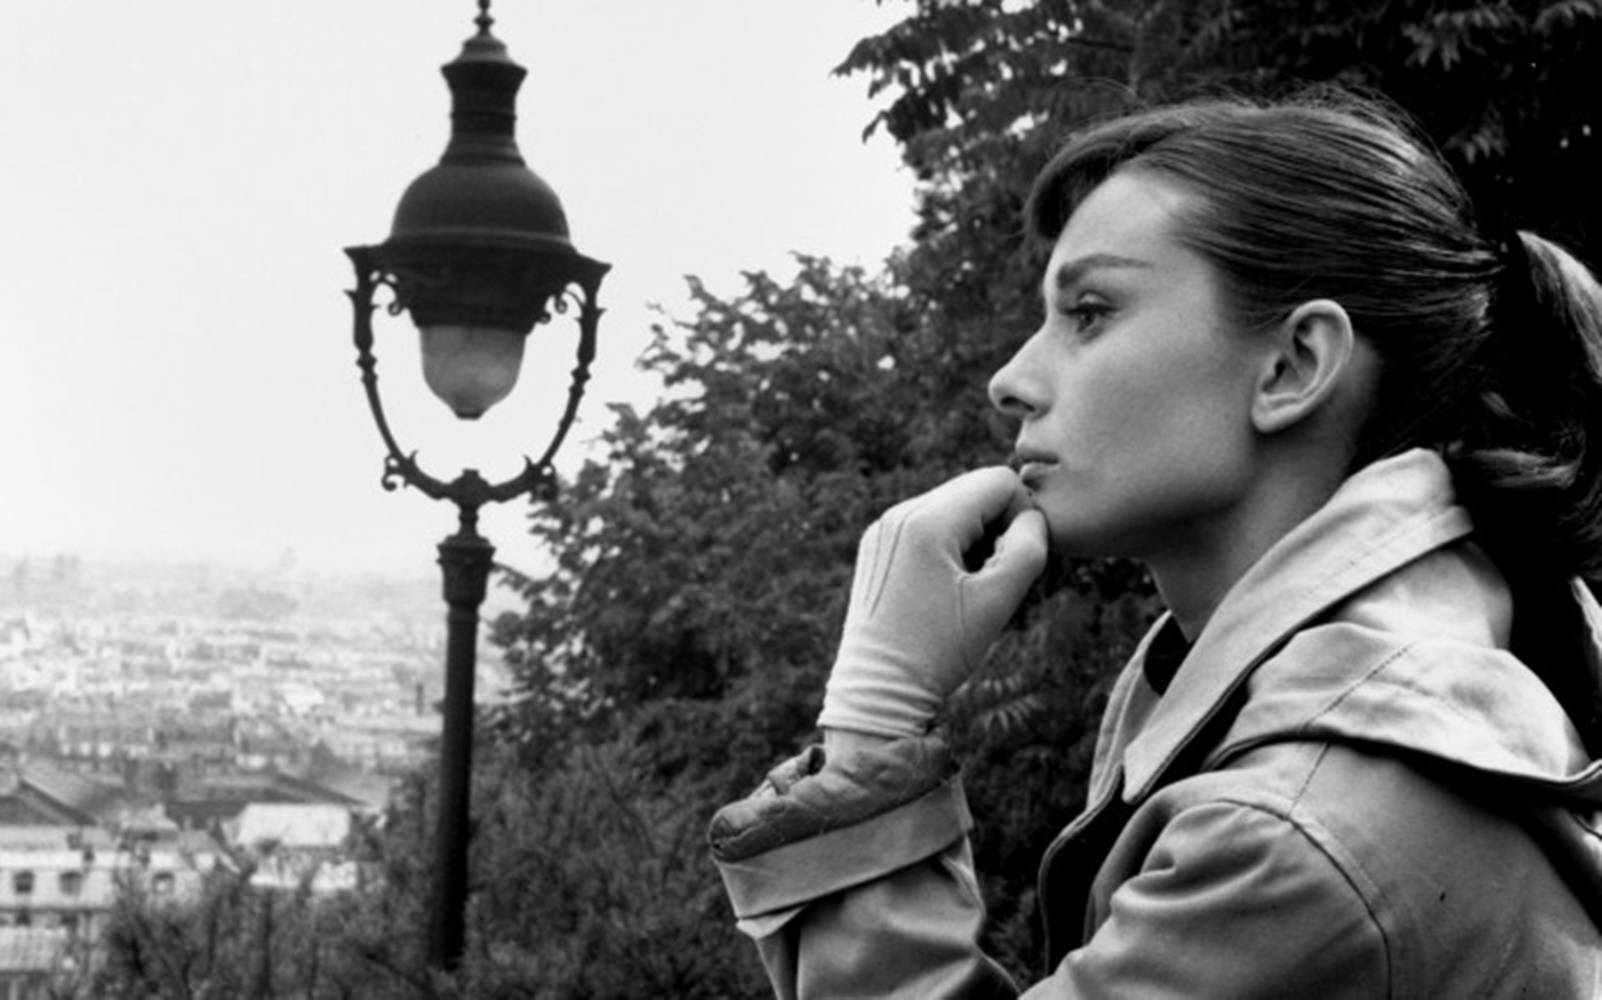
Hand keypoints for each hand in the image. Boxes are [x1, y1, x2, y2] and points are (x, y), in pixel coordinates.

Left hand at [818, 467, 1048, 738]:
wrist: (878, 689)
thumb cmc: (940, 650)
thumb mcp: (997, 601)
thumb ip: (1028, 548)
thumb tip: (1030, 517)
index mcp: (926, 521)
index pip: (999, 481)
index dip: (1022, 516)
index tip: (1010, 563)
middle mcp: (898, 513)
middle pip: (974, 489)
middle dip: (996, 526)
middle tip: (988, 578)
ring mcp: (882, 527)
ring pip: (951, 505)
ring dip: (972, 536)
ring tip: (964, 586)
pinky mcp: (876, 544)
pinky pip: (926, 523)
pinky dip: (947, 544)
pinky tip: (942, 587)